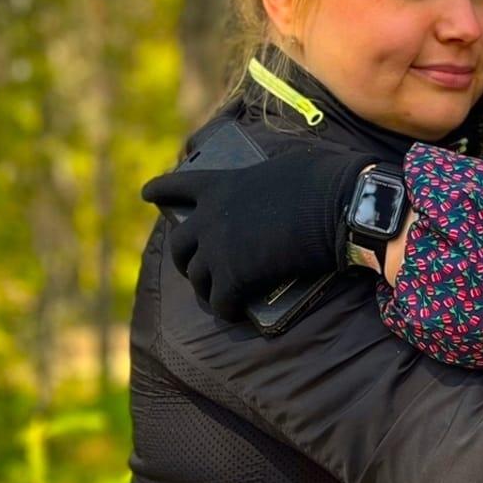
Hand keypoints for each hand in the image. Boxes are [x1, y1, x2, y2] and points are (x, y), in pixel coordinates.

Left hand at [141, 146, 371, 319]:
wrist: (336, 205)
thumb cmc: (320, 180)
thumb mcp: (281, 169)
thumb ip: (260, 185)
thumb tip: (268, 196)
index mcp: (220, 185)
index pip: (178, 186)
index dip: (161, 190)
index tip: (146, 194)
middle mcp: (209, 217)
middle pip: (180, 244)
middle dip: (185, 258)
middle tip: (195, 267)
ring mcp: (218, 249)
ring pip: (197, 277)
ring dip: (207, 288)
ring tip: (221, 295)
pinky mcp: (234, 276)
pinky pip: (219, 302)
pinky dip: (226, 309)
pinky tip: (234, 313)